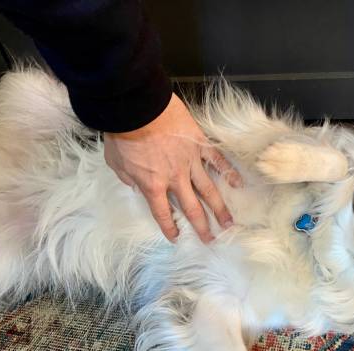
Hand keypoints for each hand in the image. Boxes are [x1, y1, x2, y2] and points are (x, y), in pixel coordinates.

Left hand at [104, 93, 241, 242]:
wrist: (138, 107)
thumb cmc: (124, 133)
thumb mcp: (116, 162)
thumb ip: (127, 178)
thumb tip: (134, 186)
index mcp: (152, 185)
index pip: (162, 213)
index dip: (170, 228)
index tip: (176, 237)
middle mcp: (174, 178)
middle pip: (191, 208)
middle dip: (201, 226)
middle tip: (211, 239)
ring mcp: (189, 162)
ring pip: (208, 190)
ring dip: (219, 208)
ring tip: (228, 223)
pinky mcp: (199, 145)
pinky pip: (217, 161)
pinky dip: (228, 173)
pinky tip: (238, 183)